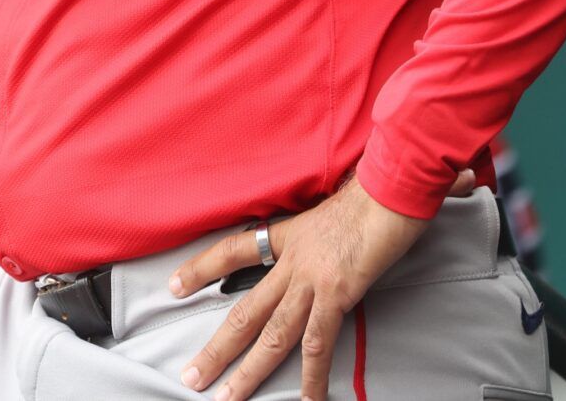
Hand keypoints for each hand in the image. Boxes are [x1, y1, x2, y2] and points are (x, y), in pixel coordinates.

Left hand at [170, 171, 473, 400]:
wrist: (391, 187)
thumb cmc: (372, 195)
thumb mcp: (333, 210)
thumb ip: (320, 236)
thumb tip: (323, 252)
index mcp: (287, 236)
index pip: (232, 251)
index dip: (201, 269)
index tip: (174, 287)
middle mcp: (292, 260)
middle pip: (244, 311)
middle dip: (217, 348)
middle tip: (192, 376)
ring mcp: (312, 279)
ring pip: (272, 334)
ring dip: (249, 370)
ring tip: (228, 397)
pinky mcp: (337, 293)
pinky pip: (319, 343)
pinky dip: (313, 377)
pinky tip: (309, 400)